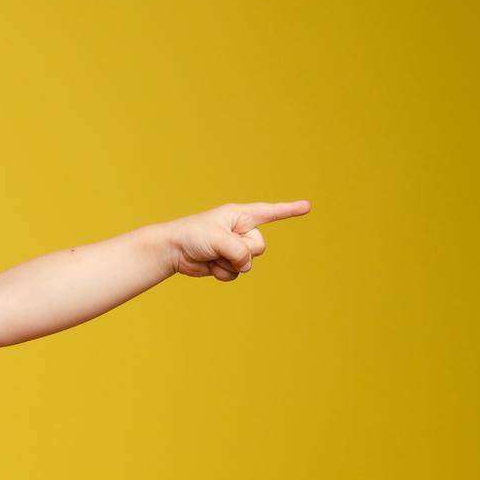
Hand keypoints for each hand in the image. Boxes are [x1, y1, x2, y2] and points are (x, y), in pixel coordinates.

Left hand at [162, 201, 310, 280]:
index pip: (270, 212)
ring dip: (230, 263)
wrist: (172, 250)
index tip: (308, 206)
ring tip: (212, 255)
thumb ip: (239, 250)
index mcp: (240, 215)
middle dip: (241, 250)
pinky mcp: (226, 263)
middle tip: (219, 245)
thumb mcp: (219, 238)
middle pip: (259, 246)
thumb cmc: (192, 235)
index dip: (290, 210)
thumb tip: (246, 266)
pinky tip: (209, 266)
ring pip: (248, 262)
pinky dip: (223, 273)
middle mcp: (240, 230)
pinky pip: (236, 273)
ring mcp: (234, 248)